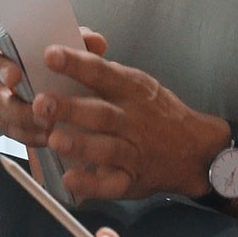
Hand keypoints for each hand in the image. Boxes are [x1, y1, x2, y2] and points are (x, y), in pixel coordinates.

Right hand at [0, 9, 106, 146]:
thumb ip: (70, 37)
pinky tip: (48, 135)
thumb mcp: (48, 40)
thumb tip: (96, 42)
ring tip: (43, 116)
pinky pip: (8, 128)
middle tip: (15, 76)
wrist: (9, 81)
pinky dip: (28, 133)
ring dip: (17, 110)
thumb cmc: (33, 54)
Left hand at [34, 46, 222, 198]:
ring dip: (81, 145)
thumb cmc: (156, 112)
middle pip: (101, 113)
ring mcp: (134, 151)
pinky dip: (91, 184)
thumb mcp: (136, 84)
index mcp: (131, 90)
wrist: (196, 150)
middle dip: (70, 108)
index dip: (76, 63)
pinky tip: (70, 179)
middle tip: (41, 103)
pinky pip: (112, 184)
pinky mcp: (132, 180)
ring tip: (54, 139)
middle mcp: (133, 119)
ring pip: (107, 148)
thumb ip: (102, 72)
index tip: (50, 55)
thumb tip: (63, 52)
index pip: (101, 73)